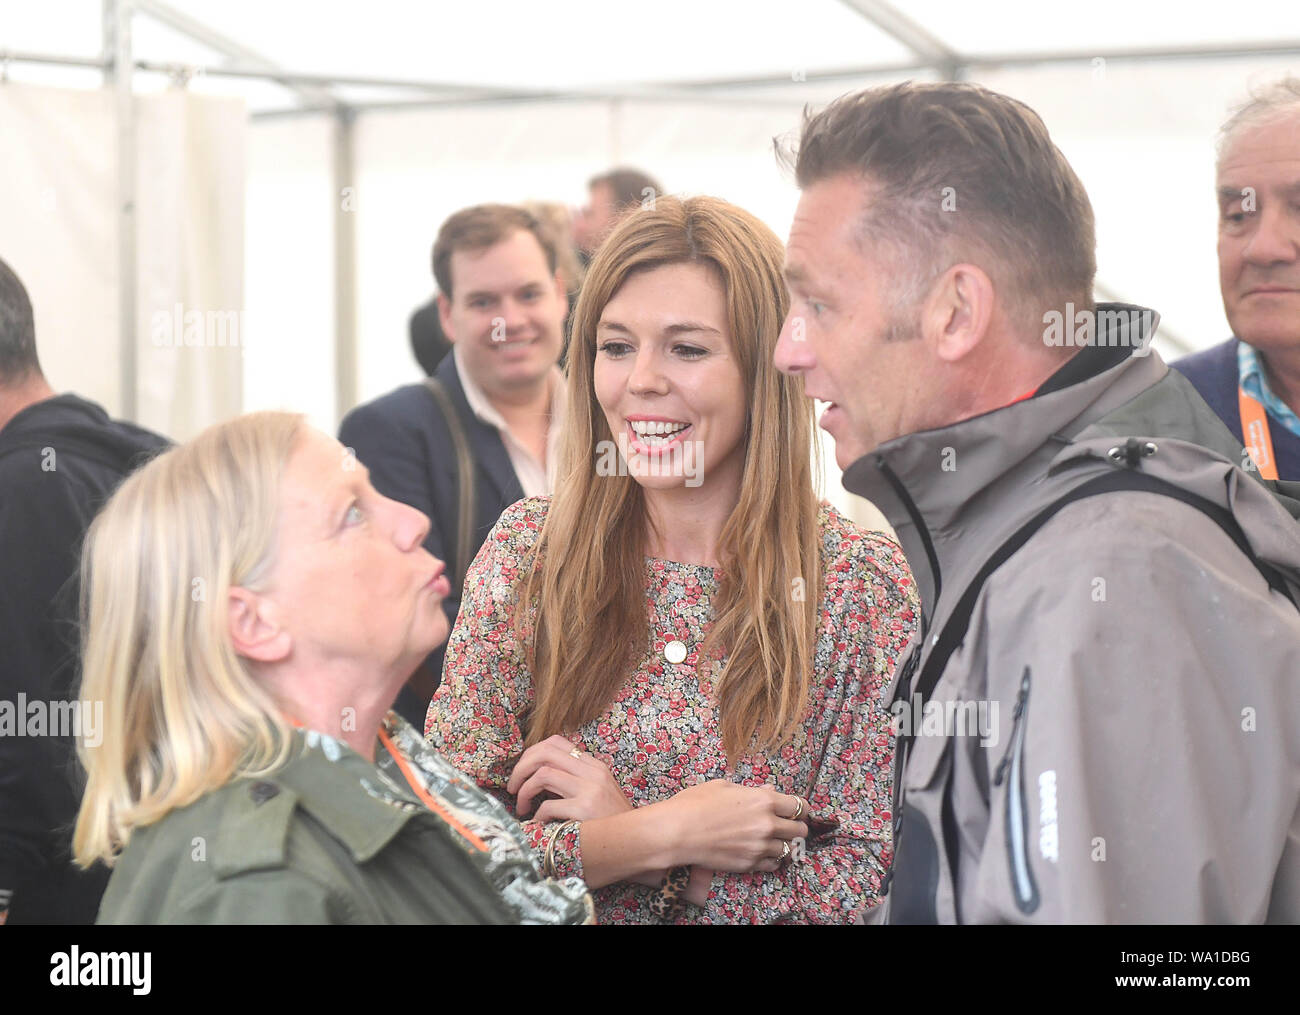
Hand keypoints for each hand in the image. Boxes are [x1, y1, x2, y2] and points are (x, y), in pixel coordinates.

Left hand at [507, 735, 633, 823]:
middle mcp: (592, 772)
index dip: (531, 753)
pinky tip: (539, 824)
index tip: (522, 771)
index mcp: (594, 765)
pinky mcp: (585, 811)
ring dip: (523, 791)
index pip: (556, 742)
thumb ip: (576, 779)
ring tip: (522, 806)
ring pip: (542, 774)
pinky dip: (536, 815)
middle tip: (512, 787)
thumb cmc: (612, 821)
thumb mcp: (599, 791)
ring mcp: (590, 790)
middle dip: (520, 768)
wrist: (638, 842)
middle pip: (544, 753)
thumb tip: (537, 775)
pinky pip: (547, 806)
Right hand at [665, 780, 808, 872]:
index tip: (798, 810)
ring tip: (773, 839)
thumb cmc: (696, 803)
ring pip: (789, 849)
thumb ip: (752, 790)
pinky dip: (772, 859)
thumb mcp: (725, 786)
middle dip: (796, 826)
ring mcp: (759, 847)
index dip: (801, 808)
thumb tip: (769, 791)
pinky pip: (773, 864)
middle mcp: (767, 825)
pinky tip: (763, 852)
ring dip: (784, 843)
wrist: (677, 832)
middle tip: (788, 825)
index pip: (800, 806)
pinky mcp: (749, 864)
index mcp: (764, 801)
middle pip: (800, 830)